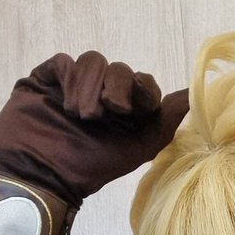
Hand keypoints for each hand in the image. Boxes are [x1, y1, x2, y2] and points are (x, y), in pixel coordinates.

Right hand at [0, 52, 188, 206]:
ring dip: (90, 89)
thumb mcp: (137, 148)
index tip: (134, 106)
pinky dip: (69, 80)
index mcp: (126, 112)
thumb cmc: (91, 166)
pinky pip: (64, 62)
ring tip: (81, 117)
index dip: (142, 88)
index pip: (143, 83)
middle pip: (120, 70)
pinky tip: (64, 103)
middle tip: (105, 114)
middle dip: (116, 88)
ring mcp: (74, 85)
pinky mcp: (47, 78)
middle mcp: (102, 95)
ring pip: (94, 62)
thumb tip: (192, 96)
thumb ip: (165, 123)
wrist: (42, 172)